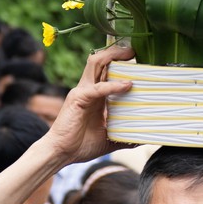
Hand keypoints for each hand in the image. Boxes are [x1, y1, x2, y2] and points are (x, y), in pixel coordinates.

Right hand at [41, 45, 134, 166]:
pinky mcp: (78, 99)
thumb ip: (124, 136)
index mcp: (95, 96)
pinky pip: (97, 88)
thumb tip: (141, 139)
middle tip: (133, 50)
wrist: (61, 154)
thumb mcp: (108, 139)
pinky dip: (113, 85)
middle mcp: (88, 89)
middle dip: (116, 52)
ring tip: (129, 54)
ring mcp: (82, 92)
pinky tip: (127, 85)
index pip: (106, 71)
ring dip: (112, 57)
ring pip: (95, 64)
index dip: (119, 62)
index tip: (138, 60)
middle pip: (100, 61)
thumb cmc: (81, 145)